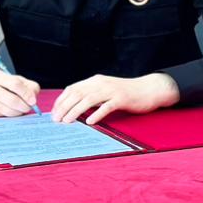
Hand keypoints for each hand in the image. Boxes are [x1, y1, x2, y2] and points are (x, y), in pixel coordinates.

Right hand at [0, 69, 40, 117]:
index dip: (26, 94)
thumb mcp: (11, 78)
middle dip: (24, 106)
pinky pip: (1, 116)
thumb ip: (26, 85)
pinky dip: (10, 115)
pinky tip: (10, 110)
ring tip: (21, 109)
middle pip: (12, 100)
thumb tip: (33, 98)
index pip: (15, 84)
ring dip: (18, 112)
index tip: (33, 100)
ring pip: (7, 111)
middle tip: (28, 107)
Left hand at [51, 72, 179, 124]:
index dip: (61, 100)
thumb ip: (91, 96)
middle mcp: (100, 83)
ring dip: (76, 111)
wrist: (149, 89)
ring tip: (67, 121)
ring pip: (89, 99)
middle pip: (78, 93)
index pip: (72, 88)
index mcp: (95, 81)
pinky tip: (89, 122)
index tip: (53, 112)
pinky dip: (97, 114)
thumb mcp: (105, 91)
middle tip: (56, 119)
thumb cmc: (126, 93)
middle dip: (64, 106)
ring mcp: (111, 90)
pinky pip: (107, 106)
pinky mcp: (122, 99)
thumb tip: (74, 108)